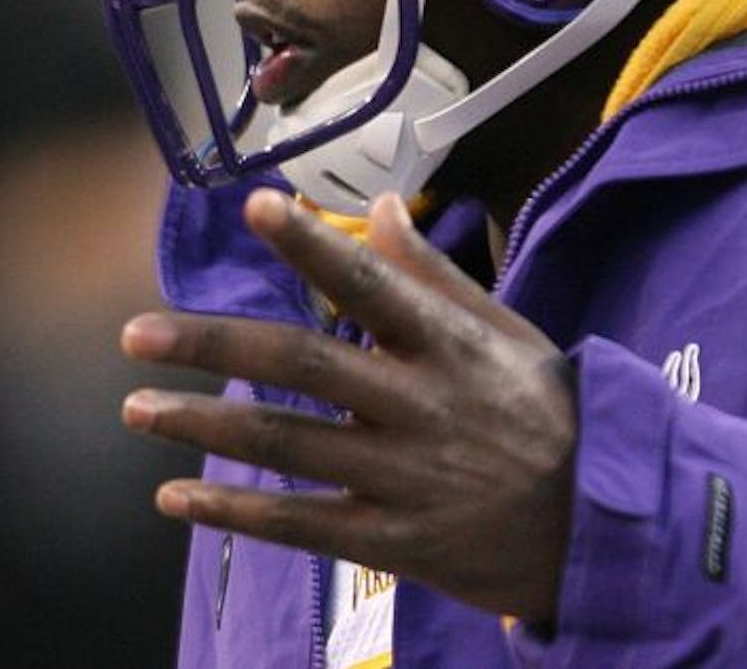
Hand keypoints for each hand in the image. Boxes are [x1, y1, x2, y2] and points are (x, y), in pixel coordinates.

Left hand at [120, 189, 575, 621]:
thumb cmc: (548, 415)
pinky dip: (233, 513)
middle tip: (134, 335)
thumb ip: (431, 276)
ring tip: (135, 409)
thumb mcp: (506, 335)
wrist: (611, 529)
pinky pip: (300, 524)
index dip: (312, 245)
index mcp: (451, 346)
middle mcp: (424, 406)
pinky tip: (174, 498)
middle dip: (212, 346)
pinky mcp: (398, 542)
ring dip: (200, 427)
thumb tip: (381, 207)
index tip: (254, 206)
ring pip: (287, 445)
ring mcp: (408, 478)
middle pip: (304, 364)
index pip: (373, 283)